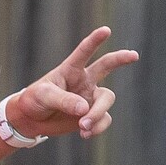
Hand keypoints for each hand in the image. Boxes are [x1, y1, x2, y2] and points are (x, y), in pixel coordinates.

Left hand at [7, 26, 137, 141]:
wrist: (31, 119)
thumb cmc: (34, 100)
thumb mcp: (44, 96)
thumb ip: (64, 100)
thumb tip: (85, 109)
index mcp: (70, 69)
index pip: (84, 52)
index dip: (95, 41)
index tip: (106, 30)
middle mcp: (84, 80)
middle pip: (107, 65)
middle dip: (121, 58)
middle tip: (134, 55)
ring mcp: (89, 97)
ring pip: (106, 100)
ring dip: (97, 114)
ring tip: (82, 126)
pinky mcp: (91, 114)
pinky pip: (104, 119)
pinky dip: (97, 127)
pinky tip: (84, 134)